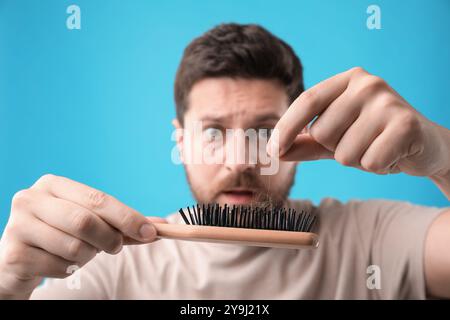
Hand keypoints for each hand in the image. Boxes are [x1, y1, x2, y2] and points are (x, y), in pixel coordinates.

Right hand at [0, 174, 165, 298]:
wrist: (19, 260)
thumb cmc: (61, 236)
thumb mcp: (91, 224)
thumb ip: (121, 224)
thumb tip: (159, 226)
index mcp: (54, 185)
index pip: (98, 199)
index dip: (127, 217)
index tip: (151, 232)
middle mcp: (32, 199)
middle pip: (85, 221)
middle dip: (109, 239)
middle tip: (115, 248)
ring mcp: (18, 226)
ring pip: (74, 247)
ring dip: (87, 257)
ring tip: (79, 253)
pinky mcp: (13, 254)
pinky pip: (59, 267)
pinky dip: (69, 271)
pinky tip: (58, 263)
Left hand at [268, 67, 449, 178]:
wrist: (425, 146)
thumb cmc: (374, 139)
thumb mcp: (335, 139)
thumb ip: (305, 143)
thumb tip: (275, 151)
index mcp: (347, 80)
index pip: (306, 100)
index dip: (285, 128)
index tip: (272, 151)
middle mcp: (367, 84)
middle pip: (322, 132)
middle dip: (336, 149)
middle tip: (361, 143)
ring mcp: (387, 102)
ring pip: (344, 152)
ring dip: (358, 161)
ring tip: (377, 149)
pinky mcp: (406, 124)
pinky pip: (369, 162)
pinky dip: (378, 167)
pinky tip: (392, 156)